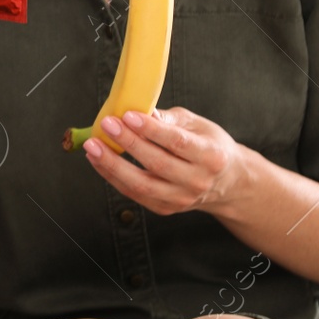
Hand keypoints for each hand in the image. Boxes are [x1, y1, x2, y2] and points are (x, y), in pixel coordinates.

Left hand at [84, 105, 252, 215]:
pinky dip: (112, 177)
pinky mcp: (165, 208)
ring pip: (142, 184)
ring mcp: (181, 198)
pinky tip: (98, 160)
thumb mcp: (197, 125)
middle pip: (157, 163)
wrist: (226, 182)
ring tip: (93, 146)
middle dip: (128, 142)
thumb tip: (138, 109)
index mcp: (211, 156)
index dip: (151, 129)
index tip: (128, 115)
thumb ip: (168, 119)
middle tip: (106, 124)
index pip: (177, 142)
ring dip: (113, 164)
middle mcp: (197, 181)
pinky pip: (134, 194)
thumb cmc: (208, 145)